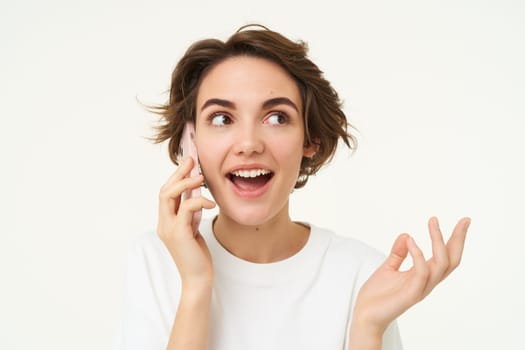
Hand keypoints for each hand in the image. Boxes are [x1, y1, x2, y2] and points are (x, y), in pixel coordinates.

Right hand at [157, 157, 215, 287]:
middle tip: (192, 161)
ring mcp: (169, 229)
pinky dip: (198, 201)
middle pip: (164, 191)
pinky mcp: (179, 234)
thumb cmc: (198, 256)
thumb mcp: (193, 228)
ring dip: (184, 183)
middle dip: (178, 174)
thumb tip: (195, 195)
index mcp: (166, 222)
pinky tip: (210, 203)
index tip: (188, 163)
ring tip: (200, 177)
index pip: (166, 194)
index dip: (176, 177)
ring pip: (168, 196)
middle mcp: (163, 224)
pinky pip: (186, 209)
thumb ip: (190, 214)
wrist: (198, 279)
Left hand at [352, 217, 470, 336]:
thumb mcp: (388, 267)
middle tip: (464, 220)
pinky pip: (422, 272)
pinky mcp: (411, 294)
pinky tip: (411, 241)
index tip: (463, 221)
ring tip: (432, 222)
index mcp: (423, 276)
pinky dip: (419, 255)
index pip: (446, 256)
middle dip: (459, 239)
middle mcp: (427, 282)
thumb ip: (398, 253)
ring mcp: (421, 288)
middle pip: (452, 260)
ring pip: (441, 264)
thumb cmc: (376, 295)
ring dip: (438, 241)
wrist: (364, 315)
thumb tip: (406, 235)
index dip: (455, 239)